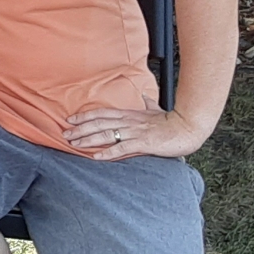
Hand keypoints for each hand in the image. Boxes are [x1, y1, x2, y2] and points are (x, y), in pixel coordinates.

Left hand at [62, 105, 208, 159]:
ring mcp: (135, 132)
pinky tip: (96, 156)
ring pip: (106, 134)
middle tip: (65, 134)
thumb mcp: (157, 110)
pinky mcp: (143, 143)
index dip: (84, 116)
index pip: (102, 113)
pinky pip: (122, 148)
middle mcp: (129, 122)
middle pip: (99, 123)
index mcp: (130, 114)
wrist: (187, 128)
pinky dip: (108, 152)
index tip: (70, 119)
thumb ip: (148, 104)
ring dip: (88, 140)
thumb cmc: (172, 122)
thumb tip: (144, 96)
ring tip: (74, 145)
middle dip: (80, 129)